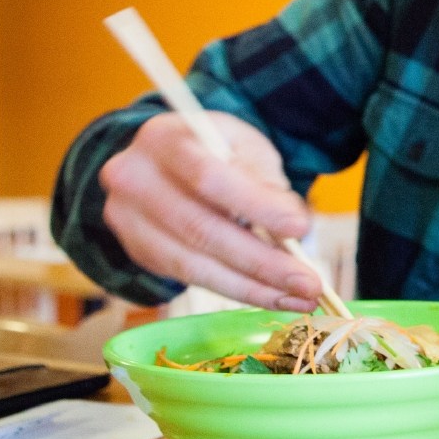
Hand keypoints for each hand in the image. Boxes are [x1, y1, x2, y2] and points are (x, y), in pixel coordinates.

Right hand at [98, 111, 319, 310]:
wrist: (165, 162)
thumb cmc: (214, 151)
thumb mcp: (244, 148)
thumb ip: (266, 182)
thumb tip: (293, 227)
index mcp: (165, 139)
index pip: (210, 179)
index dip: (256, 207)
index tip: (300, 228)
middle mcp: (134, 178)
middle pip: (202, 230)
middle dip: (262, 263)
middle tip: (309, 284)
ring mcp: (128, 219)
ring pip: (193, 265)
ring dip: (252, 288)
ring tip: (297, 300)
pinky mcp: (138, 250)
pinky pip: (188, 279)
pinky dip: (234, 290)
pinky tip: (269, 296)